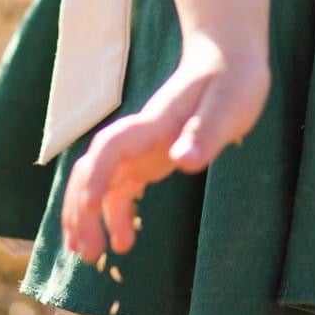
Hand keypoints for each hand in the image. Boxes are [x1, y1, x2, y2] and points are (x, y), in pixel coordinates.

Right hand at [60, 34, 270, 263]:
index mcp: (156, 123)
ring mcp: (142, 147)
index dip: (95, 175)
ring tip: (90, 256)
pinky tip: (123, 241)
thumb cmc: (233, 79)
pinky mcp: (150, 157)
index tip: (89, 207)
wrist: (228, 58)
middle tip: (88, 253)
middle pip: (93, 168)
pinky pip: (120, 187)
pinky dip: (114, 214)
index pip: (112, 147)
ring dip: (88, 216)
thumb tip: (183, 161)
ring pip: (99, 181)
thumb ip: (207, 132)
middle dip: (81, 208)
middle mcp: (140, 136)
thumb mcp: (232, 106)